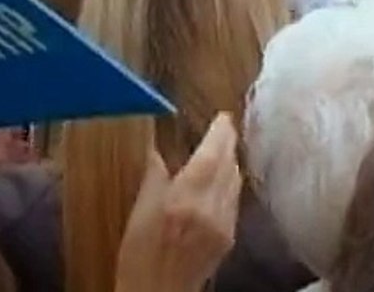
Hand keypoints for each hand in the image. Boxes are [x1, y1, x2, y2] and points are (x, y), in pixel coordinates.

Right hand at [114, 114, 242, 291]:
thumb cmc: (139, 256)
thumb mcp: (138, 213)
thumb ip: (154, 178)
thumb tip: (157, 151)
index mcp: (184, 199)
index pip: (212, 155)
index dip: (220, 133)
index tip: (222, 117)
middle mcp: (210, 209)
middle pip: (229, 164)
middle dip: (227, 143)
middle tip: (223, 127)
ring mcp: (224, 224)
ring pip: (235, 181)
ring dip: (231, 161)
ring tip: (222, 149)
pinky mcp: (230, 237)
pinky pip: (234, 200)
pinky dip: (230, 184)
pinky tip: (221, 181)